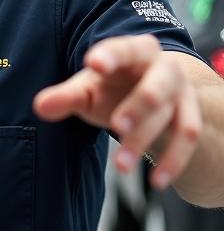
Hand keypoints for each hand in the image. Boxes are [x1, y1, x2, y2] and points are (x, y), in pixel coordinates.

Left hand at [33, 34, 200, 189]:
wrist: (155, 94)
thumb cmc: (113, 87)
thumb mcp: (88, 89)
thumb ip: (65, 97)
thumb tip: (40, 106)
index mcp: (134, 51)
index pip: (123, 49)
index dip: (110, 56)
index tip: (94, 64)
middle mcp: (164, 68)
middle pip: (154, 87)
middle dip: (137, 107)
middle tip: (117, 126)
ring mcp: (181, 94)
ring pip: (168, 117)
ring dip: (146, 140)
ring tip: (121, 165)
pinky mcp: (190, 117)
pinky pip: (187, 139)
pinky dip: (173, 161)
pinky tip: (156, 181)